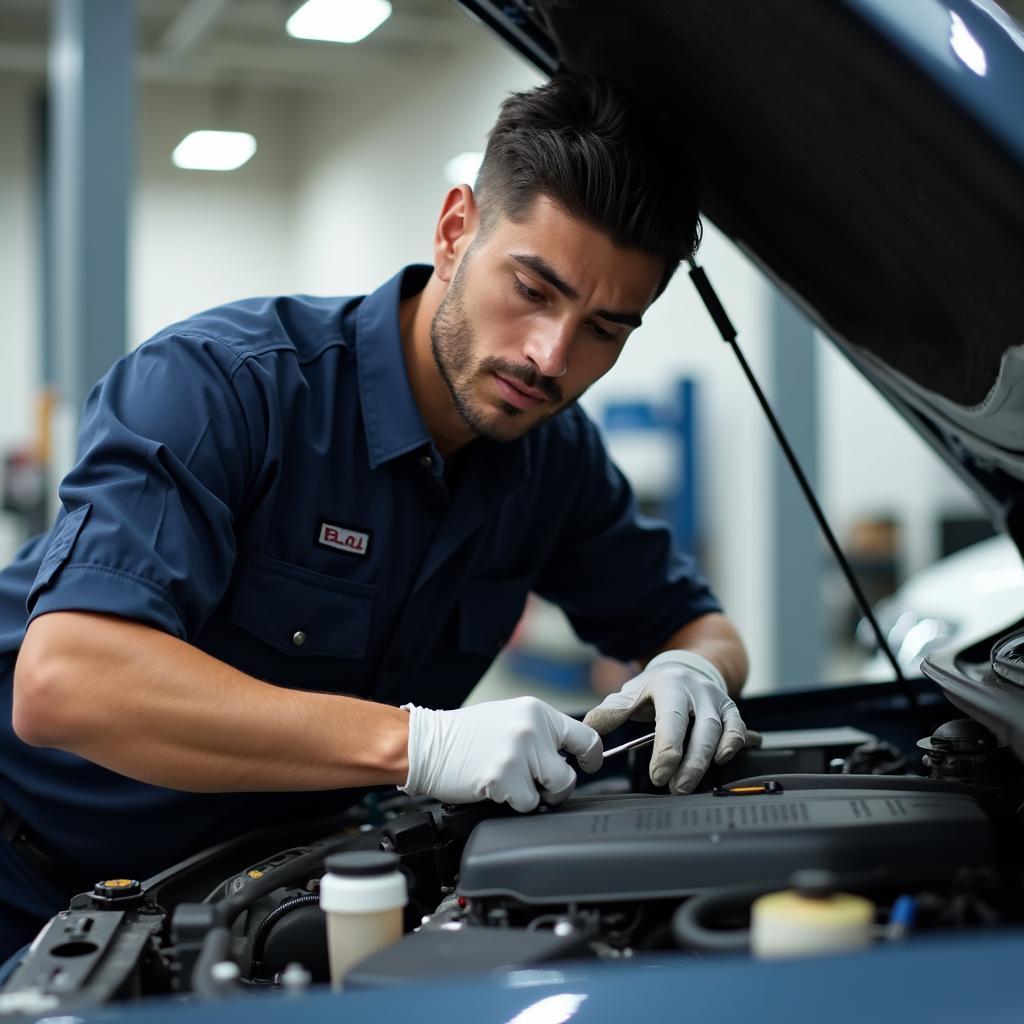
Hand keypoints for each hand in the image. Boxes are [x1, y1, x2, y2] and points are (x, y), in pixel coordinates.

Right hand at [399, 697, 602, 812]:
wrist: (427, 743)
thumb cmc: (464, 735)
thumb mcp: (510, 719)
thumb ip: (540, 733)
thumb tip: (568, 755)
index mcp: (537, 711)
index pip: (585, 736)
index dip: (591, 757)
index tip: (587, 765)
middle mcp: (532, 729)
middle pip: (569, 774)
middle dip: (553, 786)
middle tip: (531, 781)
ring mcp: (519, 753)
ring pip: (552, 791)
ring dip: (534, 795)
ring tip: (509, 782)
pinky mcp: (505, 777)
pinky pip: (527, 804)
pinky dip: (513, 803)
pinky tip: (494, 788)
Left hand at [583, 650, 745, 793]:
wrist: (686, 669)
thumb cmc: (655, 689)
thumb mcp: (631, 693)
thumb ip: (611, 711)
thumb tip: (590, 729)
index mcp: (671, 685)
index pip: (672, 720)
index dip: (667, 750)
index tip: (658, 775)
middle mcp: (698, 691)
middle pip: (702, 729)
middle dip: (691, 762)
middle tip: (676, 788)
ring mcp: (718, 700)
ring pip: (723, 732)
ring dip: (709, 761)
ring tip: (689, 785)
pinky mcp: (732, 710)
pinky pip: (739, 729)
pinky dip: (736, 745)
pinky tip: (725, 761)